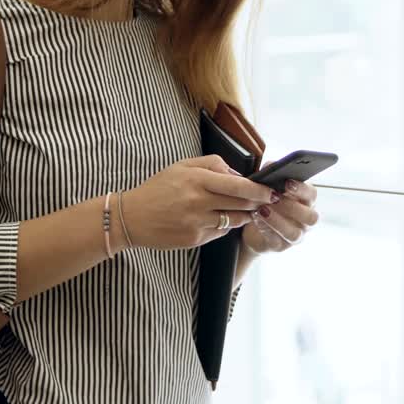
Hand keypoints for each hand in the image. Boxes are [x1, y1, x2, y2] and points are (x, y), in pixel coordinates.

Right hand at [122, 155, 277, 249]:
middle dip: (258, 203)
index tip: (271, 190)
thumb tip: (236, 173)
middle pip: (240, 204)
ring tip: (248, 210)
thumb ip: (212, 164)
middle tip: (269, 201)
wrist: (132, 217)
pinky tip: (219, 218)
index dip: (258, 190)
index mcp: (197, 180)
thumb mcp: (182, 166)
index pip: (237, 185)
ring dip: (244, 215)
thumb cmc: (158, 189)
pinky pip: (220, 232)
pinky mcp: (195, 239)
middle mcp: (198, 202)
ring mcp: (197, 223)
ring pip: (233, 220)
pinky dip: (225, 225)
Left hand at [242, 179, 319, 254]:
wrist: (252, 227)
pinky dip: (266, 230)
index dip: (302, 189)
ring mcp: (296, 235)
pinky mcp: (281, 246)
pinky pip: (277, 241)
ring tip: (262, 209)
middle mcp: (306, 220)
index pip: (312, 194)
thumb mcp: (268, 186)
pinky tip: (256, 219)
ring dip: (278, 220)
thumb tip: (271, 165)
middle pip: (310, 216)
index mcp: (307, 201)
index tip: (287, 182)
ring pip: (295, 232)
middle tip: (274, 197)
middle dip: (291, 206)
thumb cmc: (265, 201)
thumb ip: (271, 174)